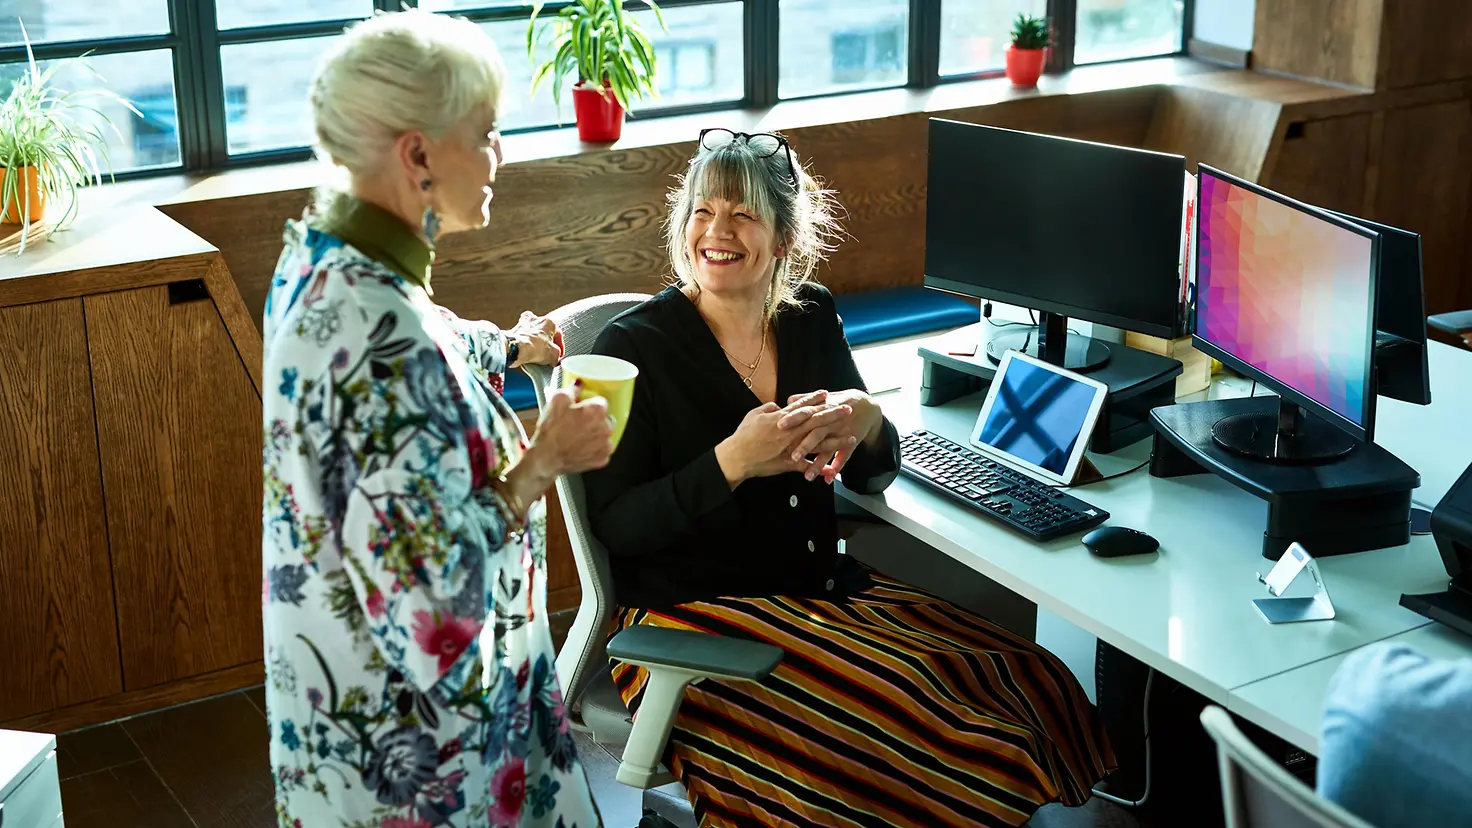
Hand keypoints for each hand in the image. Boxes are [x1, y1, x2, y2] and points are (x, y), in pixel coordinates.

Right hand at [504, 385, 612, 506]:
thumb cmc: (551, 430)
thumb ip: (572, 389)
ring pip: (604, 434)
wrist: (547, 458)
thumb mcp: (557, 400)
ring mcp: (606, 445)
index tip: (582, 408)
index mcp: (597, 410)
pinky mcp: (602, 459)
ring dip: (595, 434)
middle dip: (593, 419)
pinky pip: (601, 449)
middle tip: (578, 423)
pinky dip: (593, 448)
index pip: (600, 402)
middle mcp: (606, 427)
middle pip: (605, 418)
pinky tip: (580, 447)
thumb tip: (579, 384)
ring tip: (577, 436)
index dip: (589, 404)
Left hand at [508, 311, 562, 367]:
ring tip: (535, 353)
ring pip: (533, 332)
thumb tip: (554, 358)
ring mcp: (524, 323)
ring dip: (535, 341)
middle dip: (546, 342)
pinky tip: (525, 351)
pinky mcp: (514, 329)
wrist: (516, 348)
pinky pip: (522, 336)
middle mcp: (537, 319)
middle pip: (545, 332)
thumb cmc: (534, 347)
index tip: (558, 355)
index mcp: (549, 321)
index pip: (558, 335)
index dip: (560, 347)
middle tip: (547, 353)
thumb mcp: (554, 355)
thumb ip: (557, 355)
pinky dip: (524, 343)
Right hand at [715, 391, 854, 487]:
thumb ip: (768, 408)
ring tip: (852, 438)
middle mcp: (790, 432)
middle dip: (833, 415)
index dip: (815, 399)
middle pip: (816, 421)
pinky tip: (833, 469)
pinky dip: (820, 468)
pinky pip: (808, 466)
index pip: (801, 406)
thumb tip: (778, 405)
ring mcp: (792, 448)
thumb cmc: (743, 435)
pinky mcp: (789, 463)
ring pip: (818, 443)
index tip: (827, 393)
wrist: (737, 457)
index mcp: (781, 418)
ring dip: (836, 440)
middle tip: (848, 409)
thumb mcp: (754, 415)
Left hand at [781, 389, 883, 482]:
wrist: (868, 406)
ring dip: (819, 463)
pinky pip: (845, 456)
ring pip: (829, 449)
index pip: (806, 413)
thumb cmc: (841, 402)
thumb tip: (788, 400)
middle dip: (805, 445)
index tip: (780, 426)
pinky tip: (829, 478)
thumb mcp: (825, 398)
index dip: (794, 419)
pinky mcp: (851, 443)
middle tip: (793, 457)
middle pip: (817, 433)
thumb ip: (806, 400)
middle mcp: (832, 422)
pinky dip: (838, 467)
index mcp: (823, 408)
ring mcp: (842, 433)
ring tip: (808, 476)